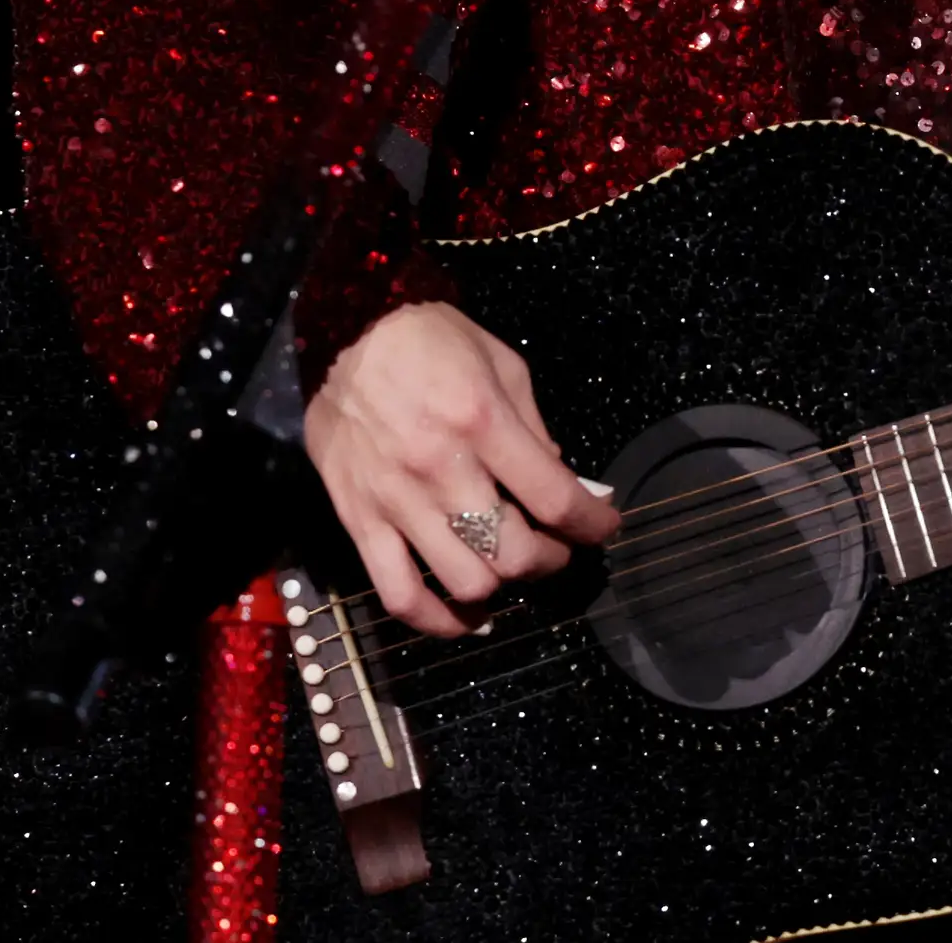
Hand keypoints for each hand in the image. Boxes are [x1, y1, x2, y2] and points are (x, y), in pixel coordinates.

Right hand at [306, 300, 620, 633]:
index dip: (592, 525)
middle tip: (556, 548)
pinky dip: (435, 620)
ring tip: (510, 570)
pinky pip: (397, 594)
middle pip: (512, 553)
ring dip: (501, 588)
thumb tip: (566, 484)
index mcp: (484, 423)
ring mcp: (397, 501)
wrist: (347, 332)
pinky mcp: (359, 520)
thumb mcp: (504, 366)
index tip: (604, 528)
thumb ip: (535, 432)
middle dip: (550, 561)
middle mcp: (441, 469)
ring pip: (463, 581)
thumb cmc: (433, 341)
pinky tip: (463, 617)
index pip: (554, 498)